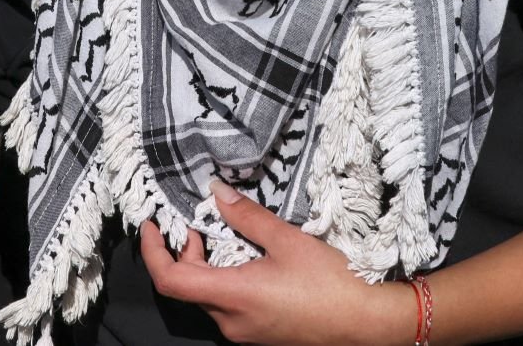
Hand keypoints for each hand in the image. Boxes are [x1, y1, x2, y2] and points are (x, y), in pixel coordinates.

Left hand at [138, 183, 411, 345]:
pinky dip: (223, 279)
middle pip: (187, 286)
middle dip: (183, 251)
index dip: (151, 251)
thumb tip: (215, 190)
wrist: (372, 327)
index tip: (150, 223)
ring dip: (205, 265)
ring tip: (222, 234)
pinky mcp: (263, 336)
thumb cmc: (332, 284)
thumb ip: (246, 215)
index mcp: (233, 297)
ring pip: (208, 297)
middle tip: (196, 221)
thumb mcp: (287, 240)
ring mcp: (248, 334)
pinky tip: (245, 259)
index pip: (170, 280)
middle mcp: (233, 322)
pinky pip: (229, 307)